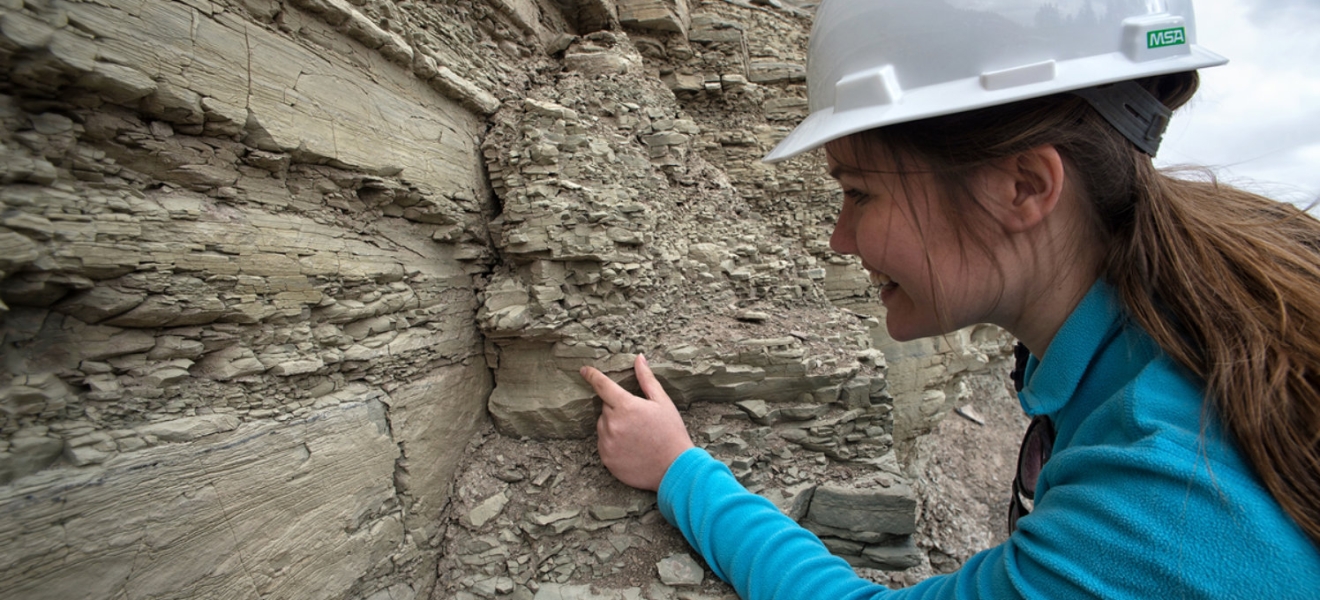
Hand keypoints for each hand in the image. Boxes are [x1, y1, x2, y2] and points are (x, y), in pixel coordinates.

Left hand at [580, 354, 693, 490]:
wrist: (674, 468)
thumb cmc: (671, 432)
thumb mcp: (662, 402)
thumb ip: (647, 379)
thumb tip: (639, 358)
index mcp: (626, 406)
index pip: (602, 385)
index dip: (592, 375)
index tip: (584, 370)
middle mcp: (612, 424)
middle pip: (605, 408)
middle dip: (617, 409)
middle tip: (638, 420)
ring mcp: (607, 443)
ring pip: (603, 426)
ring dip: (614, 426)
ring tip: (636, 436)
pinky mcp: (606, 459)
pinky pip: (603, 444)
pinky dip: (613, 443)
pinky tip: (631, 448)